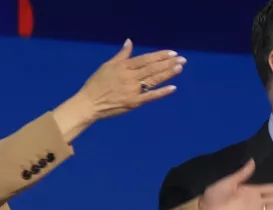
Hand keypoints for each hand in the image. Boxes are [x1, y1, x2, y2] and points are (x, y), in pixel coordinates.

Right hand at [53, 39, 184, 140]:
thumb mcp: (108, 65)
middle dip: (168, 63)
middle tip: (183, 59)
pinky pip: (150, 97)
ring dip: (168, 74)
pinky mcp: (134, 103)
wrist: (89, 103)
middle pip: (152, 68)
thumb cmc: (97, 83)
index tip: (173, 53)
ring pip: (153, 80)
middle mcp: (130, 77)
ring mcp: (133, 90)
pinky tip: (173, 88)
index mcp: (124, 67)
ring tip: (180, 68)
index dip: (160, 56)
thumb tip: (129, 42)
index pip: (146, 59)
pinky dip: (161, 92)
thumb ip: (121, 55)